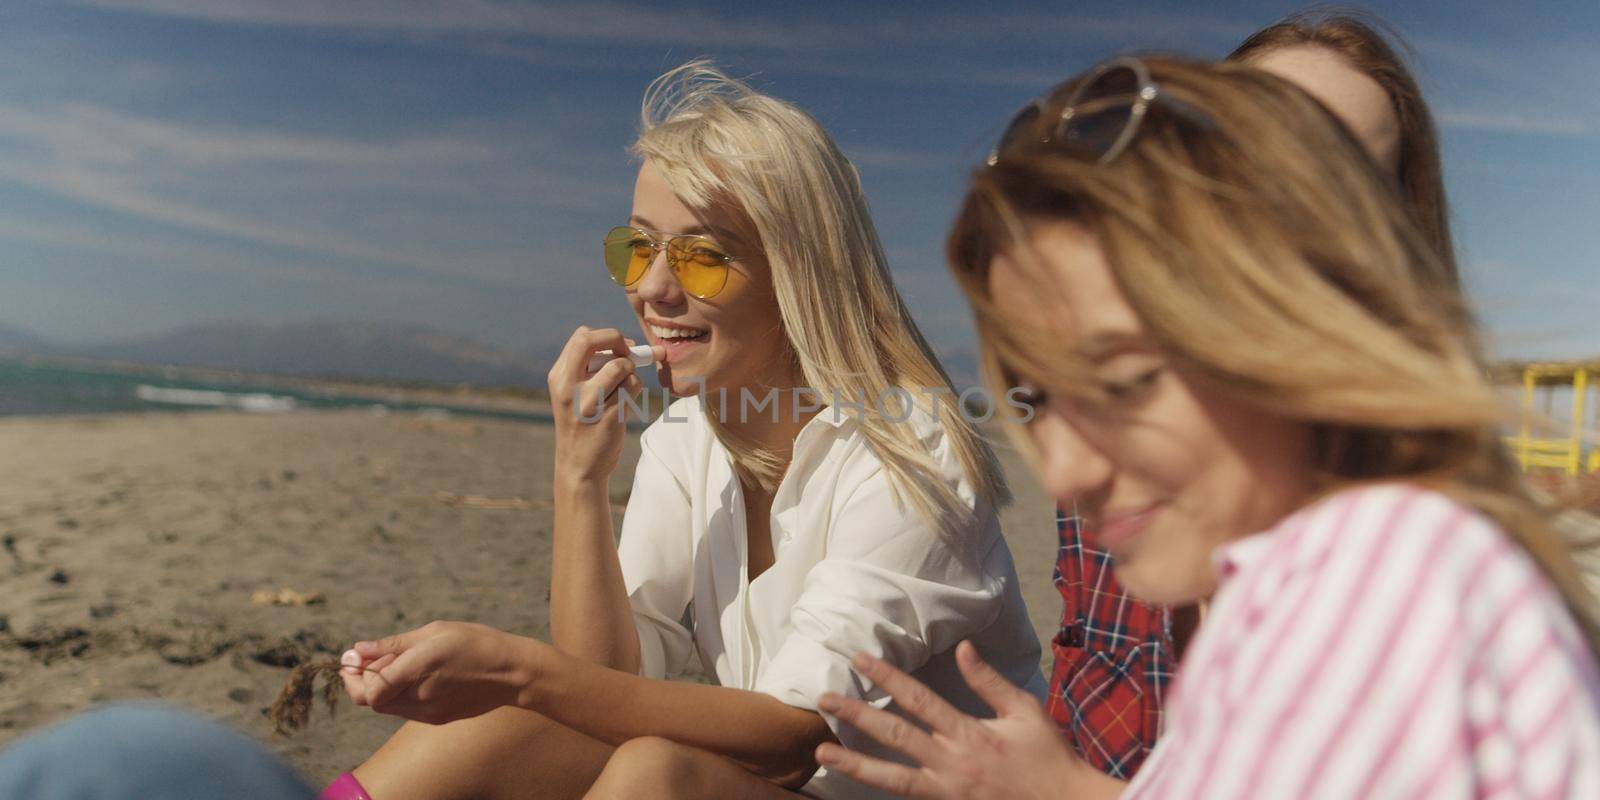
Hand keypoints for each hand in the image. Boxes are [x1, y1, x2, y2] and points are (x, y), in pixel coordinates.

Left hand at [339, 621, 541, 724]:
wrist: (511, 672)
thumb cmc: (475, 642)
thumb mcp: (434, 632)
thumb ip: (393, 644)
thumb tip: (358, 649)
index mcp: (418, 670)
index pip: (370, 690)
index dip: (354, 675)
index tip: (353, 657)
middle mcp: (420, 697)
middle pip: (372, 701)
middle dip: (360, 681)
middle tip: (364, 660)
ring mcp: (428, 712)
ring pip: (386, 707)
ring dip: (380, 687)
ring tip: (397, 663)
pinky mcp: (436, 718)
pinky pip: (404, 709)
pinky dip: (398, 694)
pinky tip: (414, 675)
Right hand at [547, 325, 661, 483]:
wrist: (579, 466)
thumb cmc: (581, 424)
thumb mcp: (571, 394)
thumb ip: (589, 368)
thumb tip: (626, 344)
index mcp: (558, 377)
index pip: (582, 336)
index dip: (606, 336)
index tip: (620, 347)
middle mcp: (569, 387)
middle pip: (593, 341)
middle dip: (617, 340)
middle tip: (628, 353)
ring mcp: (588, 403)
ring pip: (622, 366)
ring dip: (631, 373)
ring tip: (623, 390)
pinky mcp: (609, 417)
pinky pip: (633, 387)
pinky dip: (636, 390)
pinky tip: (625, 404)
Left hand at [814, 641, 1121, 799]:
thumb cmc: (1048, 755)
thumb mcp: (1024, 711)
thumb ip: (989, 681)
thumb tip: (963, 648)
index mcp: (969, 733)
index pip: (918, 699)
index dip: (887, 677)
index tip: (859, 659)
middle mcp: (952, 763)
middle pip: (894, 735)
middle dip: (856, 715)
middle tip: (823, 699)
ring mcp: (946, 791)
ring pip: (891, 778)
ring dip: (854, 763)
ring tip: (822, 752)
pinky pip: (908, 797)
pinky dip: (881, 789)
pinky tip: (857, 781)